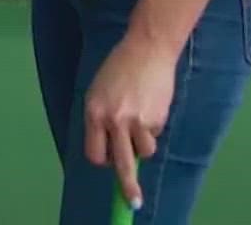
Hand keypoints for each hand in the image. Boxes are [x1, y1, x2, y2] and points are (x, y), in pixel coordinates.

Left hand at [84, 32, 179, 211]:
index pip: (94, 151)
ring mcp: (136, 120)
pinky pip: (155, 135)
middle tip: (134, 203)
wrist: (147, 48)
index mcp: (93, 112)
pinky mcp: (156, 118)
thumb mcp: (100, 90)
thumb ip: (102, 118)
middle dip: (127, 187)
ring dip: (144, 144)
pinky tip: (151, 105)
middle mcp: (113, 119)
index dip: (102, 159)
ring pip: (144, 152)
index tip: (108, 166)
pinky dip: (154, 127)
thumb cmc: (120, 68)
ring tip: (143, 118)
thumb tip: (111, 149)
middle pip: (120, 164)